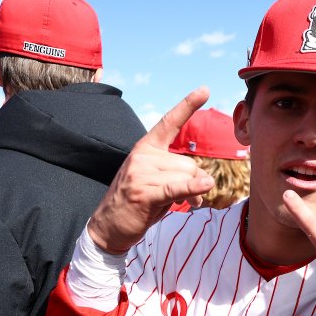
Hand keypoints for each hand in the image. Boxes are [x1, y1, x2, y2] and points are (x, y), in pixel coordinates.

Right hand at [87, 87, 214, 253]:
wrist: (108, 226)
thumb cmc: (137, 202)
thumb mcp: (155, 179)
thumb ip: (178, 173)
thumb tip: (206, 181)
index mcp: (145, 148)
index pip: (169, 122)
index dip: (188, 105)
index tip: (205, 89)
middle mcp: (142, 156)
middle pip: (188, 164)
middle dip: (193, 182)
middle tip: (185, 198)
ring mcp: (141, 174)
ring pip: (186, 178)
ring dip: (192, 195)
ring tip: (179, 204)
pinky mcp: (144, 193)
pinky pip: (176, 188)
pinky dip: (192, 189)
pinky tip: (205, 187)